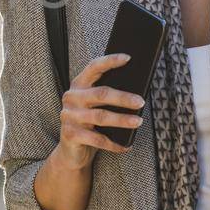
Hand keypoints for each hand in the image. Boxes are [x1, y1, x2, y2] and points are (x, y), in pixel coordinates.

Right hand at [50, 53, 146, 169]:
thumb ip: (107, 95)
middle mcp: (71, 97)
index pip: (94, 67)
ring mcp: (69, 116)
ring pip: (100, 116)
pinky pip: (97, 139)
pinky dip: (114, 143)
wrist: (71, 152)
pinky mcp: (70, 134)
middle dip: (123, 97)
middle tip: (141, 101)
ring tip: (138, 122)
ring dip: (122, 120)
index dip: (110, 61)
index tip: (128, 58)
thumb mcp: (96, 106)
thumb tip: (136, 91)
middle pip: (101, 94)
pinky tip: (126, 145)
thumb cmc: (90, 124)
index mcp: (79, 85)